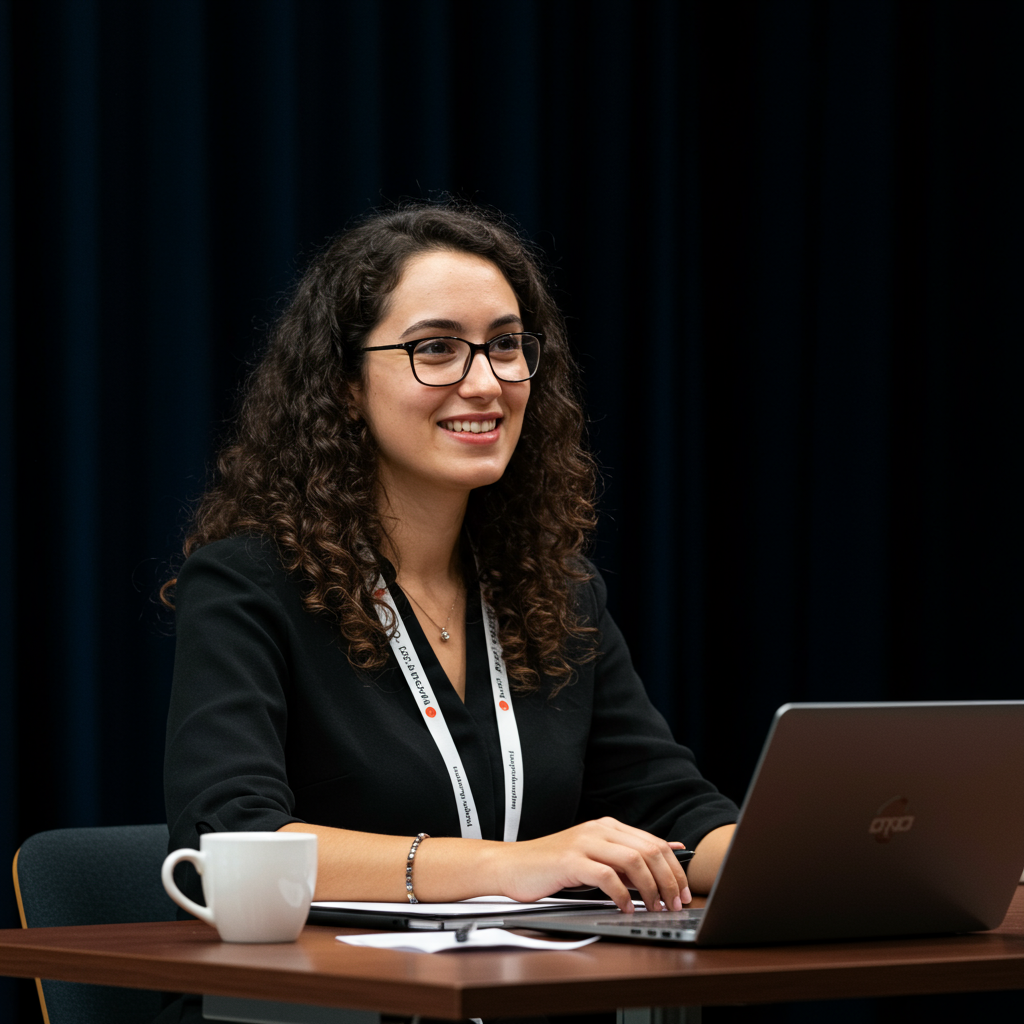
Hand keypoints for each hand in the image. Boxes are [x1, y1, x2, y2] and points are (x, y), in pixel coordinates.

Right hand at [493, 817, 689, 912]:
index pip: (654, 843)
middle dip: (669, 880)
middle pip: (649, 850)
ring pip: (633, 861)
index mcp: (608, 826)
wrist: (512, 865)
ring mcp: (585, 843)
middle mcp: (599, 830)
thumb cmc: (553, 866)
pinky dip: (621, 896)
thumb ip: (626, 855)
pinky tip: (625, 909)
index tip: (685, 892)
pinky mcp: (570, 861)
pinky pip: (607, 876)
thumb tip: (669, 852)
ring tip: (654, 908)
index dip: (675, 868)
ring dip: (650, 889)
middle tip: (675, 904)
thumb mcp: (594, 856)